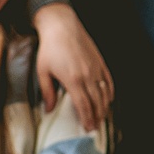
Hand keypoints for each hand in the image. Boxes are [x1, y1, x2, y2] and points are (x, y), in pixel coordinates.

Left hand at [32, 1, 112, 130]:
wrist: (61, 26)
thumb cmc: (50, 48)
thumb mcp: (43, 71)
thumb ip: (47, 92)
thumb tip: (48, 110)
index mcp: (73, 80)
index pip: (83, 105)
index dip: (87, 118)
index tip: (88, 128)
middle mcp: (87, 75)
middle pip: (96, 102)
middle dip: (97, 116)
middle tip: (94, 127)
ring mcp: (95, 68)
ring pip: (104, 93)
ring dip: (104, 107)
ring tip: (101, 116)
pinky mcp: (100, 61)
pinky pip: (108, 80)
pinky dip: (109, 92)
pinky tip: (108, 99)